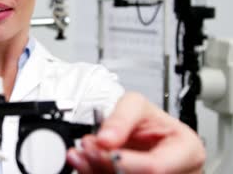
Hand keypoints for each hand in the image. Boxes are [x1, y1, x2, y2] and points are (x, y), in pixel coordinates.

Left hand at [67, 92, 204, 173]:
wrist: (145, 132)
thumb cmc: (149, 122)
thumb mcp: (137, 105)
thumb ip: (121, 118)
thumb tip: (105, 138)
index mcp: (187, 150)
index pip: (156, 166)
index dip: (123, 161)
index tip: (102, 147)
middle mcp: (177, 172)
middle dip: (105, 164)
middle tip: (87, 149)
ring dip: (96, 170)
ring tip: (83, 154)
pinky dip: (96, 173)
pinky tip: (86, 163)